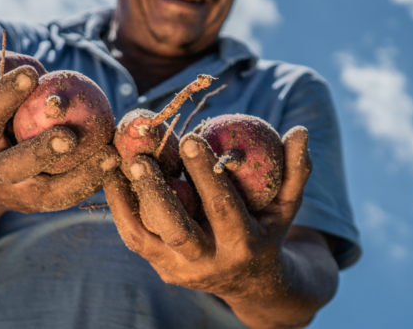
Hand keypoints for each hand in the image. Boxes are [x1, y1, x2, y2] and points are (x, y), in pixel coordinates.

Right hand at [0, 30, 119, 214]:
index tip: (30, 71)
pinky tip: (115, 161)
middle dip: (42, 150)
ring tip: (109, 154)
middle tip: (69, 134)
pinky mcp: (40, 205)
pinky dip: (92, 182)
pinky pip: (69, 197)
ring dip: (81, 174)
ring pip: (49, 190)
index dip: (5, 94)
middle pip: (15, 165)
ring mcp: (17, 194)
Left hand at [103, 126, 312, 315]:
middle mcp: (208, 263)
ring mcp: (179, 269)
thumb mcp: (288, 204)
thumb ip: (296, 169)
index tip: (192, 137)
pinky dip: (120, 206)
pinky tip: (111, 173)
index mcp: (243, 244)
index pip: (222, 208)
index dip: (207, 174)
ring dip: (127, 197)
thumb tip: (301, 130)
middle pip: (178, 230)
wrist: (252, 282)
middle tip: (141, 156)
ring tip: (115, 159)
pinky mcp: (159, 267)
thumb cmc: (269, 229)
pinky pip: (133, 237)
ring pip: (146, 237)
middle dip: (157, 192)